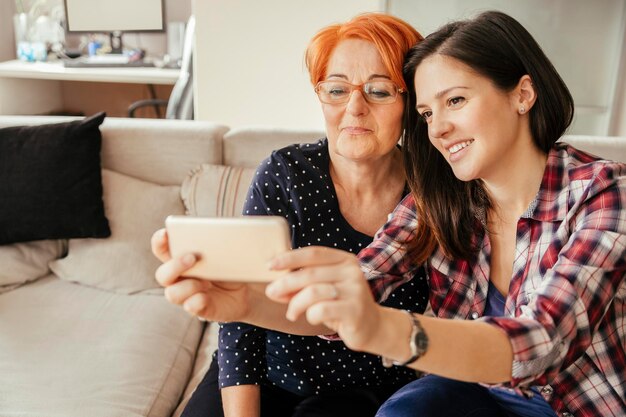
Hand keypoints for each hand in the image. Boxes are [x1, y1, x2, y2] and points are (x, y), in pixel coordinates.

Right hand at [151, 228, 254, 321]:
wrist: (244, 291)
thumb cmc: (230, 266)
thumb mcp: (226, 253)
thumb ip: (216, 244)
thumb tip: (221, 236)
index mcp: (180, 258)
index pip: (162, 249)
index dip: (159, 241)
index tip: (165, 233)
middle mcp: (178, 277)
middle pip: (162, 274)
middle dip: (175, 265)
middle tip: (192, 258)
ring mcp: (186, 295)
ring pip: (172, 293)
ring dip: (189, 286)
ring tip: (208, 282)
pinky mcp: (197, 308)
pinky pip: (190, 306)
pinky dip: (197, 301)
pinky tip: (206, 296)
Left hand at [265, 246, 383, 351]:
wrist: (372, 326)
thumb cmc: (341, 305)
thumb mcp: (324, 288)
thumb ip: (304, 283)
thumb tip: (273, 286)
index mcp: (344, 259)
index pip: (313, 253)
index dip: (290, 258)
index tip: (270, 265)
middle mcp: (352, 271)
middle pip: (310, 274)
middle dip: (285, 283)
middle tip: (271, 293)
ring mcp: (355, 290)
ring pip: (313, 292)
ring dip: (296, 304)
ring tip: (291, 313)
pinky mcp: (355, 310)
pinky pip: (322, 310)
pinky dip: (311, 315)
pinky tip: (312, 318)